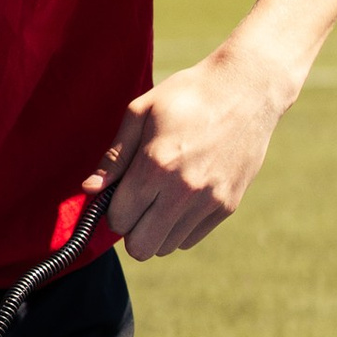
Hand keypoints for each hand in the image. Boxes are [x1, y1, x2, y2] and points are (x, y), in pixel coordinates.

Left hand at [85, 39, 289, 260]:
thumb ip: (114, 156)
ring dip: (156, 229)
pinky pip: (190, 239)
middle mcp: (183, 190)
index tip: (121, 193)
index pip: (119, 219)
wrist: (246, 89)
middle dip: (131, 229)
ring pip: (166, 246)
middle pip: (141, 246)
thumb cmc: (187, 95)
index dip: (113, 209)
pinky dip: (180, 227)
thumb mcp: (141, 112)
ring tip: (162, 196)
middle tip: (137, 202)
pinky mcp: (228, 206)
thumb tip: (90, 190)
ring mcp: (209, 201)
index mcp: (155, 165)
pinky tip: (183, 197)